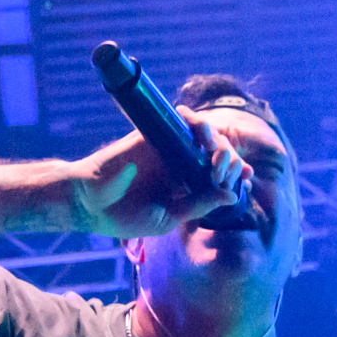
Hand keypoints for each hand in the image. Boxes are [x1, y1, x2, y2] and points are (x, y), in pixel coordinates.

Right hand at [66, 114, 251, 240]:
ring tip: (218, 161)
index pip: (220, 176)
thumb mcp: (168, 218)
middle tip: (225, 175)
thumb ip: (198, 206)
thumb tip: (231, 197)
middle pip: (218, 153)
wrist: (90, 203)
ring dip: (219, 143)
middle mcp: (182, 163)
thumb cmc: (126, 216)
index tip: (246, 181)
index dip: (237, 176)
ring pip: (206, 133)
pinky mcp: (156, 133)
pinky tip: (204, 139)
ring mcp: (170, 147)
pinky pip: (183, 118)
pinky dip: (199, 124)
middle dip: (231, 162)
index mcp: (187, 186)